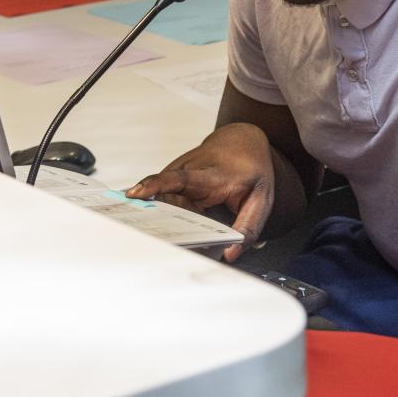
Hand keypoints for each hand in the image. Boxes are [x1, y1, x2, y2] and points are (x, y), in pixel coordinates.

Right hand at [127, 123, 275, 261]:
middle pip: (167, 202)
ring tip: (184, 225)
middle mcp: (189, 171)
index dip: (156, 186)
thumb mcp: (261, 201)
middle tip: (172, 241)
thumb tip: (230, 254)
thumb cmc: (252, 172)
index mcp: (213, 176)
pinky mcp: (169, 178)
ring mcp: (176, 172)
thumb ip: (248, 228)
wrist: (242, 142)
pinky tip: (175, 221)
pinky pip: (163, 202)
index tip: (136, 194)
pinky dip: (167, 215)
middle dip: (164, 223)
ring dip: (169, 222)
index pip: (180, 179)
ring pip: (163, 205)